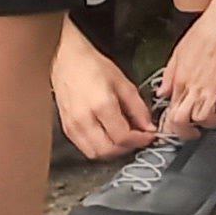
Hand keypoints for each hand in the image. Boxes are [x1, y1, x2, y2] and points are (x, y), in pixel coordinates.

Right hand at [52, 32, 156, 158]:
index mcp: (101, 105)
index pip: (122, 137)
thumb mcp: (124, 83)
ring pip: (95, 154)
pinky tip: (109, 136)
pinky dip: (100, 148)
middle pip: (108, 151)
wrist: (66, 60)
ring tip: (125, 138)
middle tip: (138, 138)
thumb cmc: (94, 67)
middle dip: (128, 148)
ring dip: (113, 151)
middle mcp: (84, 119)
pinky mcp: (65, 129)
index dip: (140, 140)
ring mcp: (72, 126)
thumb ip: (138, 108)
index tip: (150, 135)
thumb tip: (148, 128)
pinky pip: (84, 148)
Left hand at [157, 0, 215, 134]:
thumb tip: (163, 93)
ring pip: (205, 118)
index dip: (173, 124)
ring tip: (215, 121)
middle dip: (187, 132)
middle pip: (184, 120)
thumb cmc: (204, 31)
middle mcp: (194, 86)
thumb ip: (170, 75)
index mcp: (180, 79)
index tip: (178, 127)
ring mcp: (214, 87)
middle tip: (193, 133)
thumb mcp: (178, 52)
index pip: (170, 110)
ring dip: (210, 124)